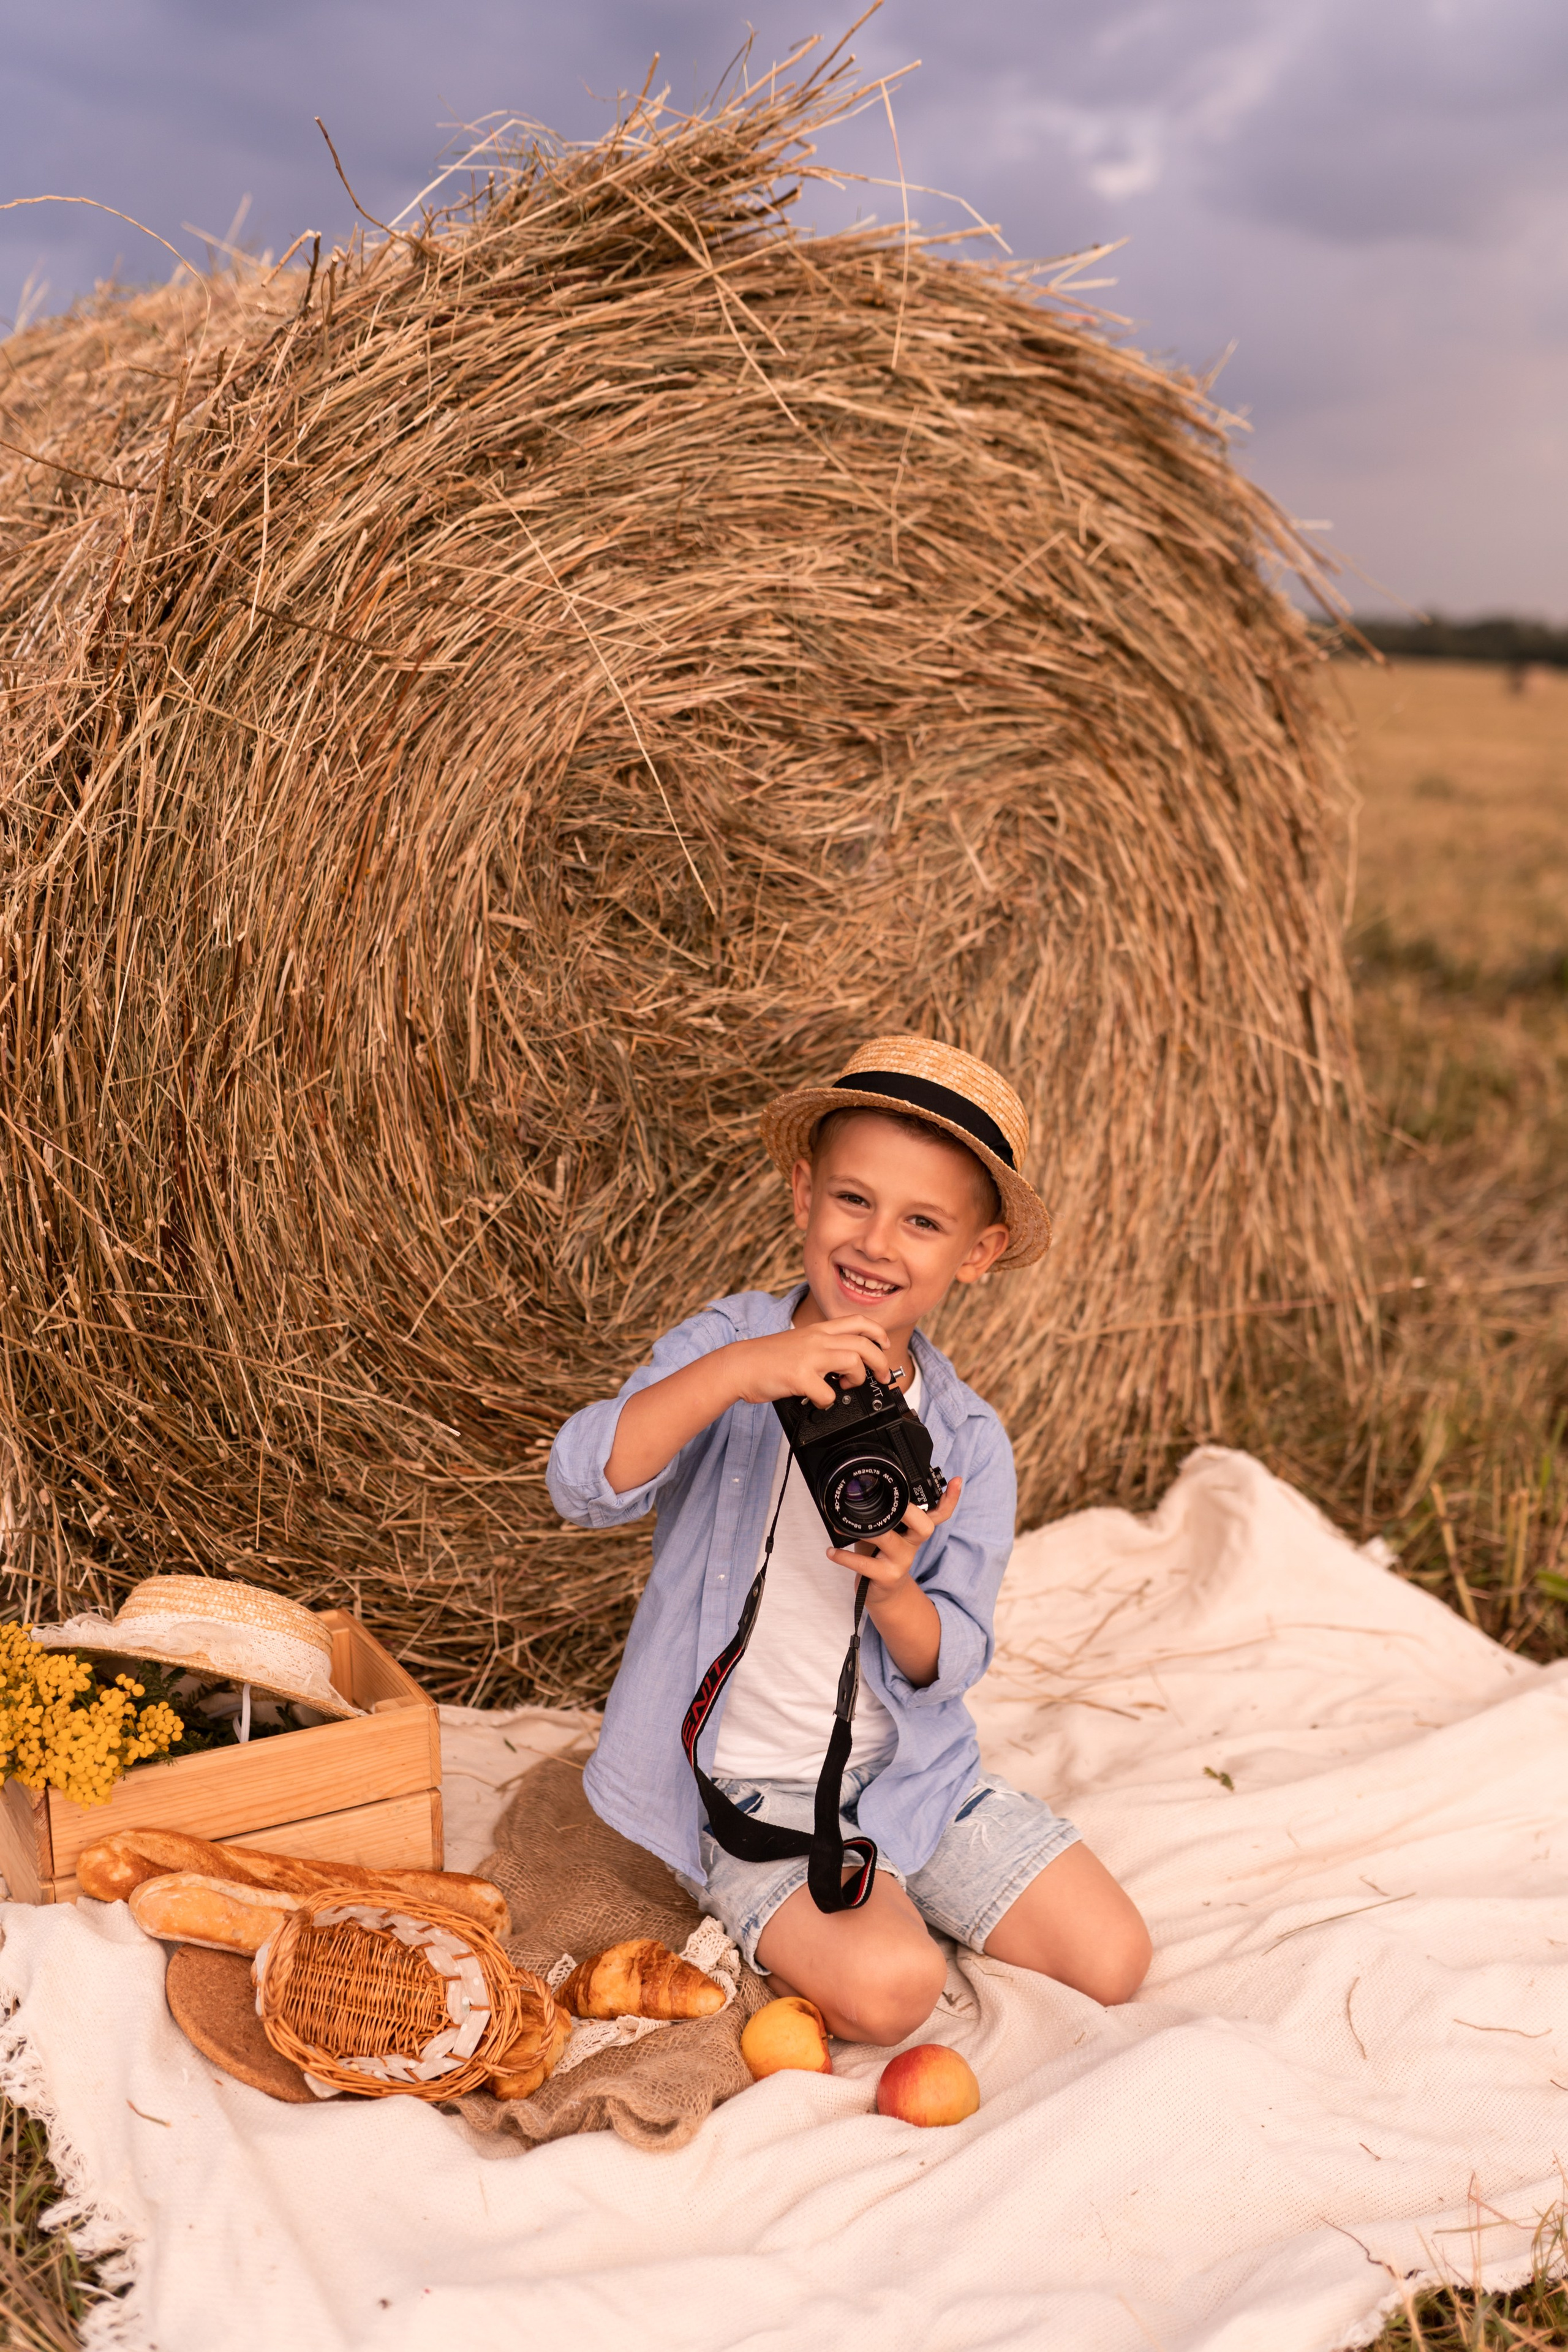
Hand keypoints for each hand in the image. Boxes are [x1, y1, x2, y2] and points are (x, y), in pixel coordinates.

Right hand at [728, 1318, 897, 1409]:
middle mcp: (817, 1340)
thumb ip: (820, 1347)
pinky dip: (827, 1402)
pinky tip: (818, 1401)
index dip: (878, 1332)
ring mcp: (809, 1357)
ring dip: (857, 1378)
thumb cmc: (765, 1358)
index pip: (858, 1321)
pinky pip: (827, 1394)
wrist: (738, 1365)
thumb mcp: (798, 1342)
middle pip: (864, 1343)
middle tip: (880, 1375)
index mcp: (817, 1330)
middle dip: (879, 1361)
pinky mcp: (799, 1377)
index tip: (884, 1344)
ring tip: (846, 1386)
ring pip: (854, 1361)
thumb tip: (843, 1364)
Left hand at [827, 1476, 962, 1593]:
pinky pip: (865, 1565)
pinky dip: (845, 1557)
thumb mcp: (884, 1532)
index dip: (950, 1499)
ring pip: (890, 1540)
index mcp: (915, 1531)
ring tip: (844, 1527)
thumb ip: (882, 1514)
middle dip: (910, 1512)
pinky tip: (832, 1552)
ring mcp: (901, 1562)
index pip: (939, 1514)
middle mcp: (913, 1545)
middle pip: (924, 1526)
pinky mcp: (886, 1577)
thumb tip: (859, 1489)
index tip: (957, 1481)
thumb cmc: (879, 1555)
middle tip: (894, 1505)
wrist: (882, 1593)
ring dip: (868, 1532)